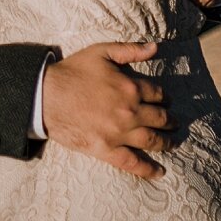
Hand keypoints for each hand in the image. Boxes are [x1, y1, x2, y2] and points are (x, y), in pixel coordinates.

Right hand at [42, 40, 172, 180]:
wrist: (46, 95)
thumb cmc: (73, 71)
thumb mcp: (102, 52)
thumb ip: (130, 49)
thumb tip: (156, 48)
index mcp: (130, 87)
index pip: (157, 94)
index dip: (164, 97)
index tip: (165, 100)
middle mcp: (129, 112)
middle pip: (159, 118)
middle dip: (169, 120)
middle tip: (174, 122)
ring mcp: (119, 133)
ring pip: (151, 140)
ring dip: (166, 142)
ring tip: (172, 142)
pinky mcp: (106, 150)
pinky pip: (132, 163)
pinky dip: (148, 169)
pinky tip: (160, 172)